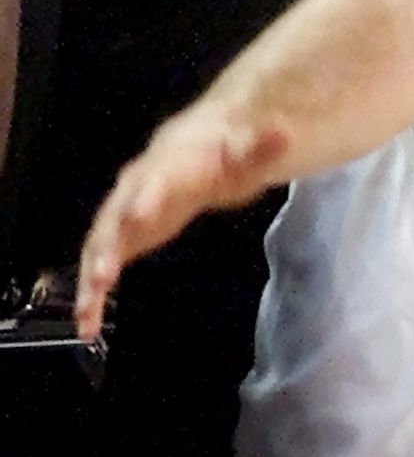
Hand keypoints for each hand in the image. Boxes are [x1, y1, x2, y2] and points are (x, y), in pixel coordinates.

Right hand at [74, 105, 289, 337]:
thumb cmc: (221, 156)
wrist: (194, 151)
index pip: (155, 182)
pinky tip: (88, 324)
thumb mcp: (246, 153)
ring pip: (100, 247)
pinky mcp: (119, 240)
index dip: (147, 199)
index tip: (139, 218)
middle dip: (107, 245)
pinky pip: (99, 266)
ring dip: (93, 277)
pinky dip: (92, 295)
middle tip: (101, 274)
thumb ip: (262, 148)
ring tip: (86, 311)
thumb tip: (285, 131)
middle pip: (116, 218)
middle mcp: (133, 191)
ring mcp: (121, 216)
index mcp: (166, 169)